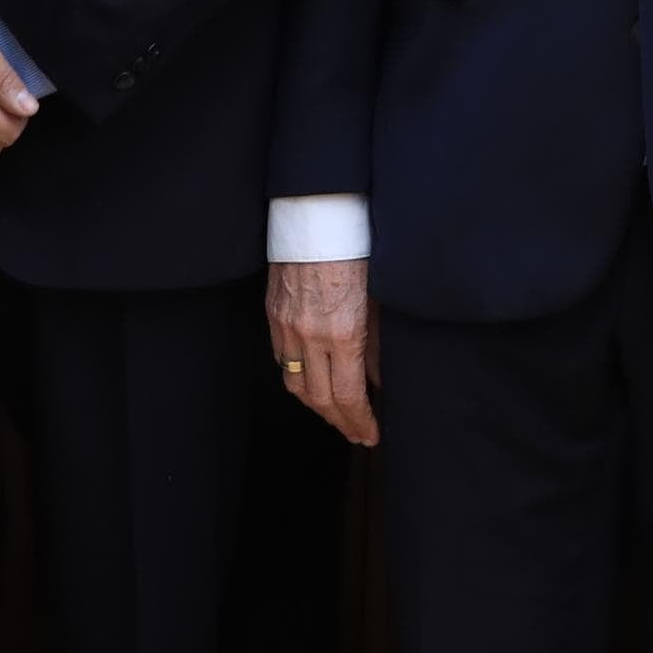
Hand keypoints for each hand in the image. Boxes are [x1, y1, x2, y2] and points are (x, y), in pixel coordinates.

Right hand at [270, 259, 377, 445]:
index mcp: (343, 333)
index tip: (372, 435)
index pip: (349, 396)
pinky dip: (298, 379)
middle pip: (321, 399)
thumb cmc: (358, 251)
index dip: (361, 421)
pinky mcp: (273, 315)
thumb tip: (378, 383)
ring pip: (296, 385)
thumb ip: (377, 347)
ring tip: (336, 417)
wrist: (318, 217)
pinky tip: (313, 384)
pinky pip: (282, 360)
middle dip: (341, 422)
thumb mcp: (379, 301)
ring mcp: (287, 326)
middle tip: (358, 435)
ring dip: (317, 408)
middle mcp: (310, 335)